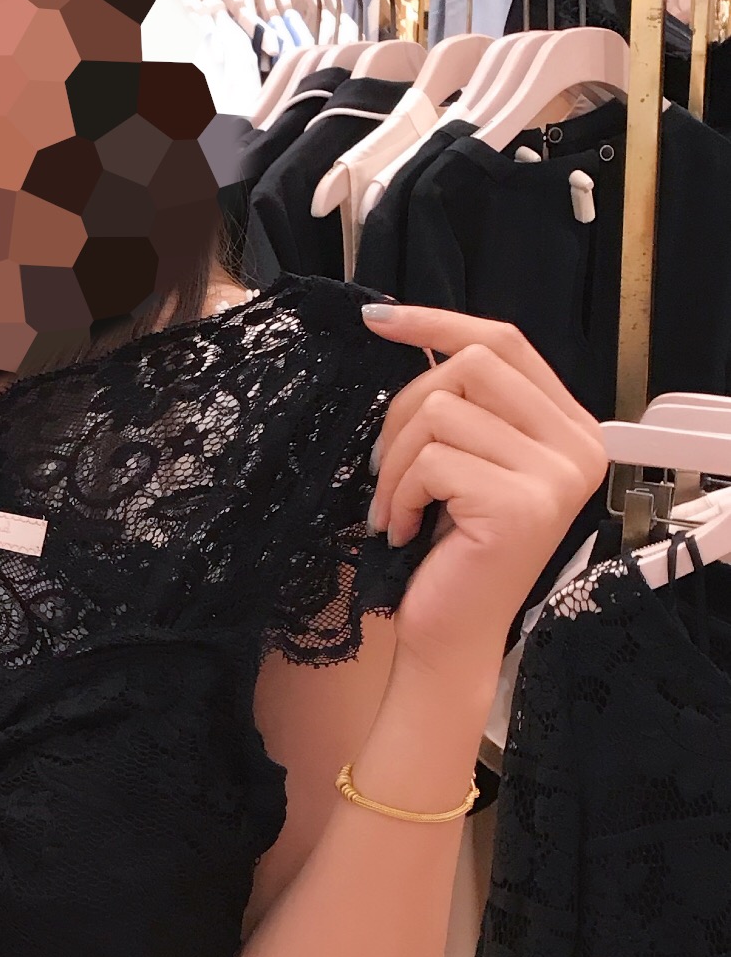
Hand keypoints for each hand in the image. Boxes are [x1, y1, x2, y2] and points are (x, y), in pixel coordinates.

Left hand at [361, 306, 606, 678]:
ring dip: (396, 462)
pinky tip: (403, 529)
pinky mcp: (521, 506)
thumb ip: (462, 402)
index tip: (377, 320)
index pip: (505, 342)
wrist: (449, 636)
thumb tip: (399, 325)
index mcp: (571, 428)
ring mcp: (555, 477)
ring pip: (442, 411)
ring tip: (396, 507)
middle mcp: (579, 447)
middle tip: (386, 467)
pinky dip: (398, 494)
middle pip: (472, 364)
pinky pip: (433, 461)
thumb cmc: (448, 550)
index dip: (437, 322)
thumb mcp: (464, 459)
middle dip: (405, 409)